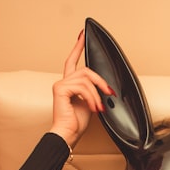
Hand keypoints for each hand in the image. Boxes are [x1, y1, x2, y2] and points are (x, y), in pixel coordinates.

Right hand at [49, 30, 113, 147]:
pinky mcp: (60, 89)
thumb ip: (94, 92)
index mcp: (70, 84)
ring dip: (97, 95)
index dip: (78, 47)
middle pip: (86, 70)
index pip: (73, 61)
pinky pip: (83, 87)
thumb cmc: (76, 123)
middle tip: (109, 93)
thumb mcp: (91, 104)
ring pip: (87, 79)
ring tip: (98, 108)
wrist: (68, 134)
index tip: (83, 34)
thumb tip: (106, 89)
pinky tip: (92, 108)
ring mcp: (60, 84)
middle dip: (101, 81)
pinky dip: (92, 98)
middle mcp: (63, 82)